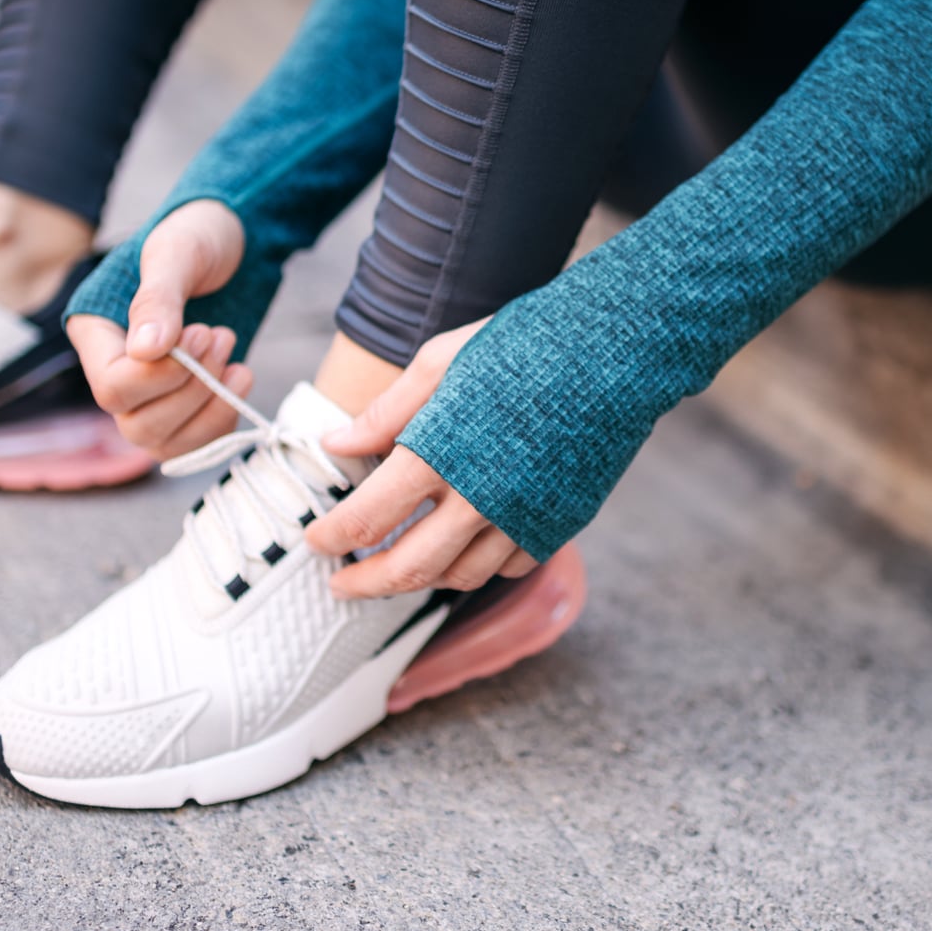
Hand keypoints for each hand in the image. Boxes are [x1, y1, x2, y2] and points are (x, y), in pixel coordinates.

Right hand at [67, 200, 253, 459]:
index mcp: (96, 334)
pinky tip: (240, 374)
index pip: (113, 387)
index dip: (159, 376)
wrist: (236, 241)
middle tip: (218, 337)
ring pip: (165, 442)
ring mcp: (150, 395)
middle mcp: (116, 373)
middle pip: (137, 425)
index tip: (199, 332)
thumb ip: (158, 299)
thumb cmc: (197, 237)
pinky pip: (196, 442)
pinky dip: (223, 417)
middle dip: (190, 390)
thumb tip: (145, 351)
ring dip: (208, 406)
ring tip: (229, 350)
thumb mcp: (177, 253)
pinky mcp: (185, 405)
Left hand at [306, 319, 536, 597]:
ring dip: (418, 582)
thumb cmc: (525, 345)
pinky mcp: (556, 525)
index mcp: (440, 455)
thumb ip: (386, 412)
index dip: (331, 538)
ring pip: (457, 577)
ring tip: (396, 570)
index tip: (314, 541)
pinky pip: (506, 567)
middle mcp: (479, 500)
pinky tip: (458, 551)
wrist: (616, 353)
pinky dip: (475, 568)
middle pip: (407, 568)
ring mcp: (522, 519)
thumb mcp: (441, 361)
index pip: (367, 520)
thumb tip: (335, 444)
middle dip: (365, 584)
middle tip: (341, 586)